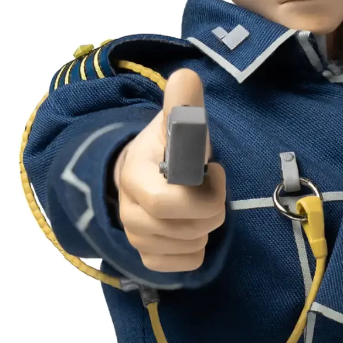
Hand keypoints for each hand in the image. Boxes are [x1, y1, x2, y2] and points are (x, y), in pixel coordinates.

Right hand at [112, 67, 226, 270]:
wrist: (144, 173)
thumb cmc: (168, 149)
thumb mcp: (176, 125)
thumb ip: (183, 106)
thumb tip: (186, 77)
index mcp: (133, 177)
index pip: (167, 202)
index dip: (203, 193)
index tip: (213, 171)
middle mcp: (128, 212)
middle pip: (185, 229)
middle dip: (212, 211)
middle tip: (213, 190)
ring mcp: (136, 238)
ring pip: (188, 247)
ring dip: (206, 228)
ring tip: (199, 206)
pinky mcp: (147, 258)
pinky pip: (185, 264)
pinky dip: (197, 249)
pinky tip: (193, 228)